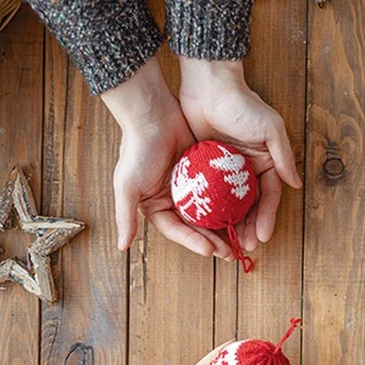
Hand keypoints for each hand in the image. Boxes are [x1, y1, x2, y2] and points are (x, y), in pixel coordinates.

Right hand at [101, 57, 232, 259]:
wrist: (152, 113)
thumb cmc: (137, 149)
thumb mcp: (127, 185)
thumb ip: (125, 216)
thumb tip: (121, 247)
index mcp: (156, 206)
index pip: (177, 230)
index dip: (193, 242)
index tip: (211, 251)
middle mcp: (174, 199)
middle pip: (197, 226)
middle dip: (213, 240)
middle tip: (231, 252)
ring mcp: (191, 185)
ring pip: (211, 210)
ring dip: (225, 225)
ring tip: (240, 237)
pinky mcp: (205, 171)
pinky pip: (220, 190)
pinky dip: (231, 200)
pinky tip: (244, 210)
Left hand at [178, 59, 300, 250]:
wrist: (209, 86)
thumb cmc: (243, 105)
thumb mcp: (270, 129)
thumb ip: (284, 157)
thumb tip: (297, 184)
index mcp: (265, 162)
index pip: (268, 196)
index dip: (267, 218)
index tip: (263, 237)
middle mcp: (246, 169)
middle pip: (249, 206)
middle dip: (248, 227)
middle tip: (244, 247)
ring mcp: (224, 170)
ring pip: (228, 205)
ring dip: (229, 225)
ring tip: (227, 244)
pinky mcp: (203, 168)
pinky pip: (207, 195)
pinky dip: (209, 211)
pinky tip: (206, 227)